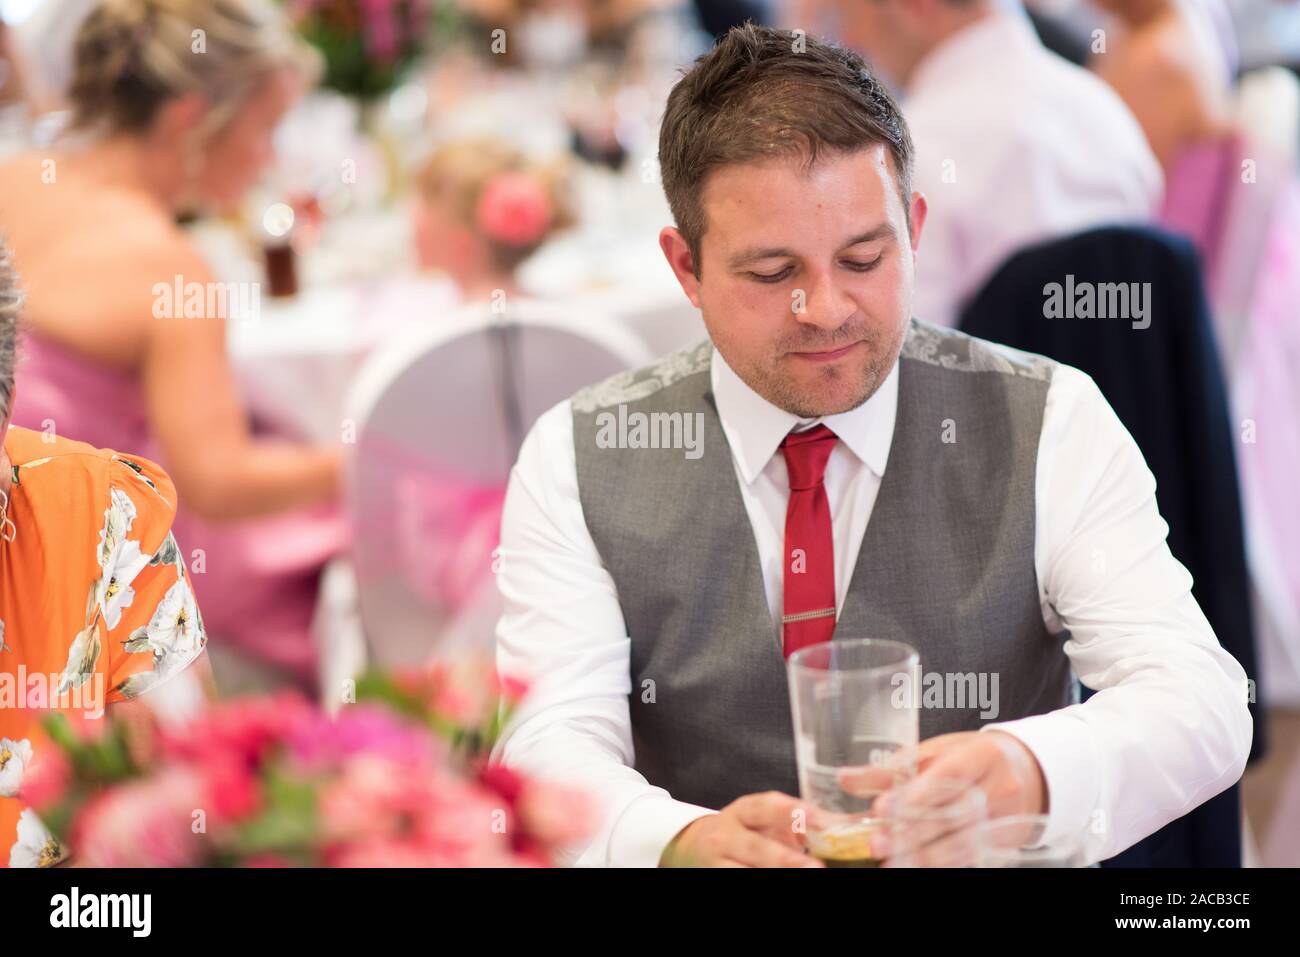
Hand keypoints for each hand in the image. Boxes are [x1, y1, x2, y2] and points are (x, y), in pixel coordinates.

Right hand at [659, 791, 825, 867]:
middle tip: (816, 867)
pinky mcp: (714, 878)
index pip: (763, 807)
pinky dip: (760, 882)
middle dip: (786, 859)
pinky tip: (784, 883)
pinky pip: (739, 882)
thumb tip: (844, 823)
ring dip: (775, 875)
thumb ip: (795, 820)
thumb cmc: (740, 832)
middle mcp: (724, 835)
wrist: (692, 847)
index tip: (815, 816)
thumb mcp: (760, 819)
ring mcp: (716, 861)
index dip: (788, 810)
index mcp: (741, 812)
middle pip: (756, 847)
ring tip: (805, 875)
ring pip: (745, 871)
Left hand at [841, 731, 1048, 864]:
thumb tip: (844, 779)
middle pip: (953, 813)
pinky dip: (942, 865)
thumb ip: (893, 768)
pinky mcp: (1004, 843)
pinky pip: (971, 858)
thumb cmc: (971, 758)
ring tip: (890, 861)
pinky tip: (915, 867)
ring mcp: (1006, 820)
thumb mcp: (937, 752)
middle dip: (912, 831)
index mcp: (983, 755)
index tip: (884, 805)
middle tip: (876, 841)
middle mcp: (1000, 788)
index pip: (951, 774)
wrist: (1026, 773)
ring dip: (924, 855)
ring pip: (963, 842)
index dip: (918, 792)